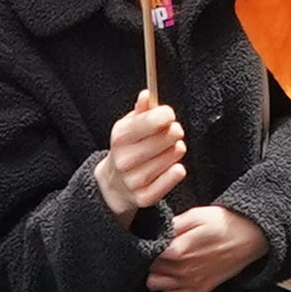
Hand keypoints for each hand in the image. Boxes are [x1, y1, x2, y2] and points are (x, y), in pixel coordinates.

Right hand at [100, 96, 191, 210]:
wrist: (113, 185)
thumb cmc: (126, 149)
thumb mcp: (128, 127)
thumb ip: (141, 110)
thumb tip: (147, 94)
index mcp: (119, 138)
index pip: (151, 121)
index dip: (165, 114)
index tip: (168, 115)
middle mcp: (125, 159)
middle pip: (167, 137)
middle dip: (174, 132)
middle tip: (172, 132)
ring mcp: (134, 180)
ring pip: (174, 156)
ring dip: (176, 150)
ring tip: (169, 150)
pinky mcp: (145, 197)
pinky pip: (174, 176)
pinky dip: (177, 170)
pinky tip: (172, 167)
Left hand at [145, 205, 272, 291]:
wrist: (252, 237)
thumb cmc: (224, 222)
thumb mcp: (197, 215)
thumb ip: (172, 225)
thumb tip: (155, 231)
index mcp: (179, 250)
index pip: (146, 254)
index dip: (147, 244)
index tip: (152, 238)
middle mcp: (183, 271)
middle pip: (149, 271)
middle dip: (151, 260)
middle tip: (160, 249)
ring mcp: (192, 282)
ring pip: (156, 286)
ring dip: (158, 275)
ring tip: (167, 261)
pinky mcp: (201, 289)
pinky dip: (170, 286)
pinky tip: (177, 272)